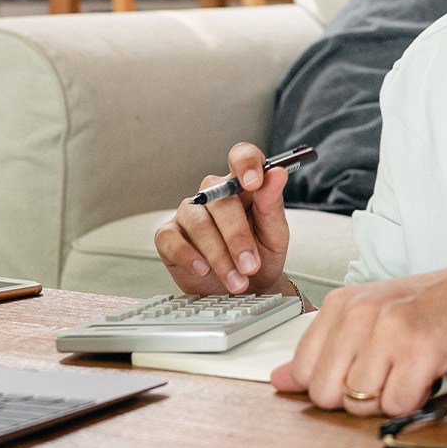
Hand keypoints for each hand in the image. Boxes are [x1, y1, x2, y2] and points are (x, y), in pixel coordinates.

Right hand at [154, 142, 289, 295]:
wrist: (249, 290)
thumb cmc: (262, 256)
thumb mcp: (275, 233)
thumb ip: (273, 204)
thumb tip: (277, 173)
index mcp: (242, 185)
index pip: (241, 157)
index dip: (246, 164)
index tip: (254, 183)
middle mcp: (213, 194)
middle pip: (219, 200)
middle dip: (237, 237)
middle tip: (250, 266)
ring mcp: (189, 213)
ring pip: (198, 223)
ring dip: (219, 255)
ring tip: (236, 280)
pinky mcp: (169, 236)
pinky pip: (171, 238)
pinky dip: (189, 256)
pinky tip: (204, 269)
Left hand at [271, 264, 446, 416]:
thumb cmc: (431, 308)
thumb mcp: (370, 318)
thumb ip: (323, 349)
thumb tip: (279, 380)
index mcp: (341, 303)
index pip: (304, 369)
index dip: (332, 384)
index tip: (359, 371)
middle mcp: (360, 313)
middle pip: (326, 392)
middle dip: (356, 396)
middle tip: (387, 373)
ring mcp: (389, 330)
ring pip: (359, 403)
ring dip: (387, 397)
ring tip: (408, 370)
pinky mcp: (419, 351)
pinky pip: (395, 405)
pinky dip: (413, 400)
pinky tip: (425, 375)